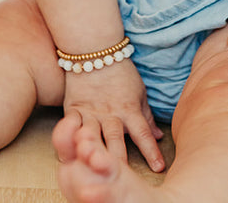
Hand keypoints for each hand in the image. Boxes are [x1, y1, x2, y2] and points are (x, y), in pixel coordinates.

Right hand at [62, 57, 164, 172]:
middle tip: (123, 179)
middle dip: (119, 161)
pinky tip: (68, 153)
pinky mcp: (73, 110)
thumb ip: (146, 117)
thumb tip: (159, 136)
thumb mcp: (139, 92)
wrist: (95, 49)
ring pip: (93, 138)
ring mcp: (90, 113)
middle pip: (116, 141)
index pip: (143, 134)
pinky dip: (68, 139)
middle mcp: (110, 114)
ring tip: (96, 169)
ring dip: (94, 154)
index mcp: (129, 110)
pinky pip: (70, 128)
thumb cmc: (121, 72)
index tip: (159, 168)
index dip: (151, 152)